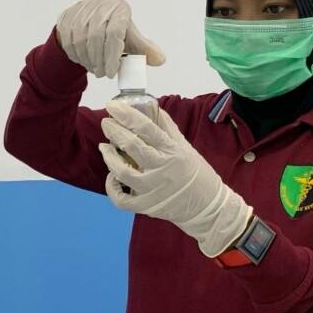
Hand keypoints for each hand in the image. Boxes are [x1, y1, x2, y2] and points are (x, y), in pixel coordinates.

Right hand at [55, 0, 165, 77]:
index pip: (115, 32)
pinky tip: (83, 60)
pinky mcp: (67, 16)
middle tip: (102, 74)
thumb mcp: (130, 39)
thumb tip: (160, 59)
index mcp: (119, 8)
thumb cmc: (113, 31)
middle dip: (99, 60)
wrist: (88, 21)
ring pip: (80, 39)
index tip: (111, 72)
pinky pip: (68, 39)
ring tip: (95, 69)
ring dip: (87, 59)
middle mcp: (100, 5)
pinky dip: (75, 54)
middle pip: (96, 37)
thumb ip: (144, 49)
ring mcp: (81, 9)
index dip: (112, 55)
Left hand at [99, 100, 252, 256]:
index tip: (112, 106)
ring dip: (109, 157)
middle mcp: (162, 169)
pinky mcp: (146, 206)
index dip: (126, 115)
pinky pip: (121, 199)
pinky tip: (111, 176)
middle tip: (106, 122)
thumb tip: (150, 106)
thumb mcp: (185, 147)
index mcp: (172, 151)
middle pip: (132, 146)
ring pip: (122, 172)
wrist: (207, 206)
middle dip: (114, 131)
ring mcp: (152, 189)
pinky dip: (112, 187)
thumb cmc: (197, 173)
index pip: (146, 128)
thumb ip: (166, 127)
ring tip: (104, 147)